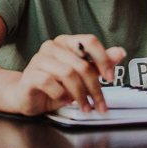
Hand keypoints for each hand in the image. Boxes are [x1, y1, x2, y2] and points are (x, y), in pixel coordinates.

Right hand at [11, 35, 126, 115]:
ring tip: (84, 106)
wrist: (26, 96)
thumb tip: (120, 52)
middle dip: (94, 88)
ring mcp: (39, 59)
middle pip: (81, 64)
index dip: (103, 59)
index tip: (111, 77)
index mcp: (65, 42)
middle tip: (100, 104)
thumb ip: (98, 64)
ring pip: (68, 74)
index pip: (89, 41)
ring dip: (80, 95)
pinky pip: (50, 83)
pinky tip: (65, 101)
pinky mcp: (30, 75)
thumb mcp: (80, 76)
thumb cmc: (54, 84)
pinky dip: (62, 95)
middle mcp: (51, 47)